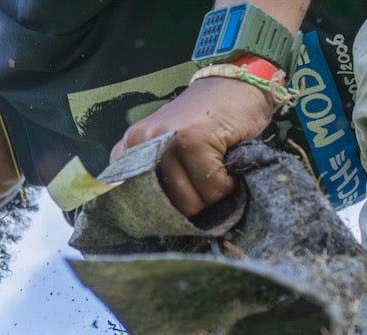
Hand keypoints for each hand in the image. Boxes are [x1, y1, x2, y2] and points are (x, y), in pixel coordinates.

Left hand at [109, 76, 274, 217]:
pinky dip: (227, 186)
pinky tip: (229, 169)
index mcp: (130, 146)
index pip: (131, 198)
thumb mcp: (169, 144)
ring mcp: (166, 139)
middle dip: (193, 205)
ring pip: (190, 201)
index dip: (159, 212)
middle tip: (207, 187)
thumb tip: (158, 220)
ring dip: (213, 198)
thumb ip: (156, 173)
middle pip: (167, 205)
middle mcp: (141, 141)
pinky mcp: (193, 140)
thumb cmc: (205, 120)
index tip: (179, 209)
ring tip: (219, 176)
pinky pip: (213, 188)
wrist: (237, 82)